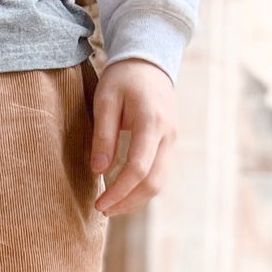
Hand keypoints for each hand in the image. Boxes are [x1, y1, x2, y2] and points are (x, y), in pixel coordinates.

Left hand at [90, 59, 176, 215]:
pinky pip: (160, 174)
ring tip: (111, 206)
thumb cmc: (123, 79)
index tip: (99, 204)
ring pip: (160, 182)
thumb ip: (103, 136)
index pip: (138, 168)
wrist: (150, 62)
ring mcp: (173, 140)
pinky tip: (124, 194)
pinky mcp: (170, 144)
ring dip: (136, 200)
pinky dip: (143, 189)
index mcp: (152, 122)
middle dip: (128, 202)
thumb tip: (98, 171)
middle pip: (154, 182)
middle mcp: (168, 134)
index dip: (119, 191)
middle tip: (103, 209)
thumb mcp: (105, 101)